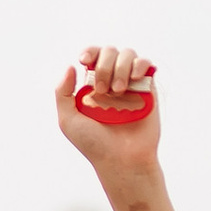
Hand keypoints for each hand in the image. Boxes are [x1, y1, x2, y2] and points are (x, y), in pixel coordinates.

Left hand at [56, 44, 164, 187]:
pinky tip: (133, 79)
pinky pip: (146, 64)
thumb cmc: (94, 144)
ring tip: (118, 91)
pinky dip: (140, 65)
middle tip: (102, 90)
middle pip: (109, 51)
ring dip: (121, 67)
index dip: (89, 52)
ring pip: (128, 54)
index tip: (84, 61)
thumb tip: (71, 66)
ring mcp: (131, 84)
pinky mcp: (148, 90)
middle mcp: (111, 81)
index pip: (91, 56)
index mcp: (91, 86)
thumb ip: (62, 92)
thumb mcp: (68, 120)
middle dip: (103, 66)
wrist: (122, 159)